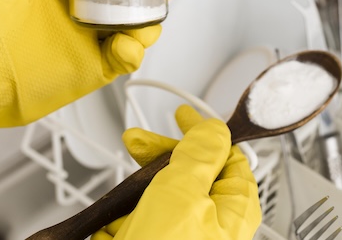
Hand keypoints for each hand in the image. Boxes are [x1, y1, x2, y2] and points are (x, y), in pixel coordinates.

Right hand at [92, 105, 261, 239]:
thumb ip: (200, 153)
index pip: (227, 156)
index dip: (203, 131)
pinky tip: (108, 225)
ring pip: (158, 195)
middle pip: (190, 172)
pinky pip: (135, 222)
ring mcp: (178, 237)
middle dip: (160, 154)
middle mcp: (210, 225)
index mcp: (233, 210)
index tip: (182, 114)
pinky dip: (118, 218)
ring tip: (120, 199)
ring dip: (134, 188)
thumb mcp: (183, 193)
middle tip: (136, 141)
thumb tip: (213, 127)